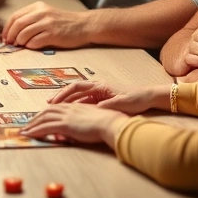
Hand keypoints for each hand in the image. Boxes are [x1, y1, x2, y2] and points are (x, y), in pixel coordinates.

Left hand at [2, 2, 89, 48]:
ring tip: (21, 45)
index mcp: (38, 7)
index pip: (15, 16)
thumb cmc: (63, 22)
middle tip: (9, 43)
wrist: (83, 25)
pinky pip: (35, 42)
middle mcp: (42, 13)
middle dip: (10, 36)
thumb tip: (13, 32)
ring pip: (24, 33)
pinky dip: (30, 46)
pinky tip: (32, 47)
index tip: (5, 37)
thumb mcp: (46, 14)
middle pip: (18, 24)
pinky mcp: (54, 34)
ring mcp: (48, 23)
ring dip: (20, 42)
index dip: (7, 28)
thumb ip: (31, 19)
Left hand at [21, 103, 128, 146]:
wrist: (112, 123)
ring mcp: (66, 115)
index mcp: (76, 106)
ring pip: (43, 118)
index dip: (46, 112)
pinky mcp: (66, 124)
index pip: (57, 107)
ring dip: (32, 124)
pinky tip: (28, 135)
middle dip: (36, 117)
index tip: (40, 117)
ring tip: (24, 131)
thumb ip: (84, 123)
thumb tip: (78, 130)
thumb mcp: (95, 121)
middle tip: (27, 124)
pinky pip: (45, 127)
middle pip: (47, 111)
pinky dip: (35, 130)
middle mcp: (69, 108)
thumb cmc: (109, 123)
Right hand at [47, 81, 167, 114]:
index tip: (54, 102)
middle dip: (61, 96)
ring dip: (67, 101)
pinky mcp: (103, 98)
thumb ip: (105, 106)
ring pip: (78, 95)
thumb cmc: (135, 99)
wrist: (148, 97)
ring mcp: (99, 92)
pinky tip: (70, 112)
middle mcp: (97, 86)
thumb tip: (93, 110)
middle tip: (49, 104)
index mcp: (100, 85)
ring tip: (55, 108)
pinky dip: (76, 105)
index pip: (77, 87)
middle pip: (74, 90)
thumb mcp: (120, 104)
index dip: (64, 94)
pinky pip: (85, 100)